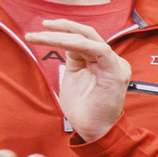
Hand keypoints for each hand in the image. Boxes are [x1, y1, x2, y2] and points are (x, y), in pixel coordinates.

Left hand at [24, 19, 128, 142]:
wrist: (94, 130)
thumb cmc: (84, 108)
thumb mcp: (74, 77)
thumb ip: (74, 59)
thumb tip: (66, 42)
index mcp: (102, 60)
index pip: (83, 38)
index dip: (63, 31)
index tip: (41, 29)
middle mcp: (111, 59)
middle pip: (86, 34)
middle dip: (63, 26)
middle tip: (41, 26)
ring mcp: (116, 64)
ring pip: (89, 38)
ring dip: (63, 35)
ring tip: (42, 35)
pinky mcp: (116, 72)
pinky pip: (98, 49)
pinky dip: (78, 43)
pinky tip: (60, 42)